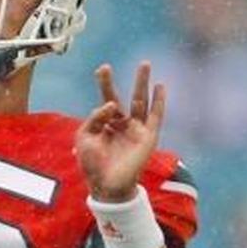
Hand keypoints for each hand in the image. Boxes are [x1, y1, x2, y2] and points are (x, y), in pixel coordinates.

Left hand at [75, 61, 165, 202]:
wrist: (106, 185)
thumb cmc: (93, 164)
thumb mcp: (85, 137)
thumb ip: (95, 118)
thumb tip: (110, 105)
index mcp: (106, 124)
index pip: (107, 99)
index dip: (105, 84)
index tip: (102, 68)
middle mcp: (122, 124)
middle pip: (123, 97)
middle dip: (121, 80)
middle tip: (125, 62)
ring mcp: (136, 130)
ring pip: (140, 101)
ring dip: (143, 83)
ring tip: (145, 64)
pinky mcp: (148, 137)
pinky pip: (156, 116)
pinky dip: (159, 102)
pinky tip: (161, 87)